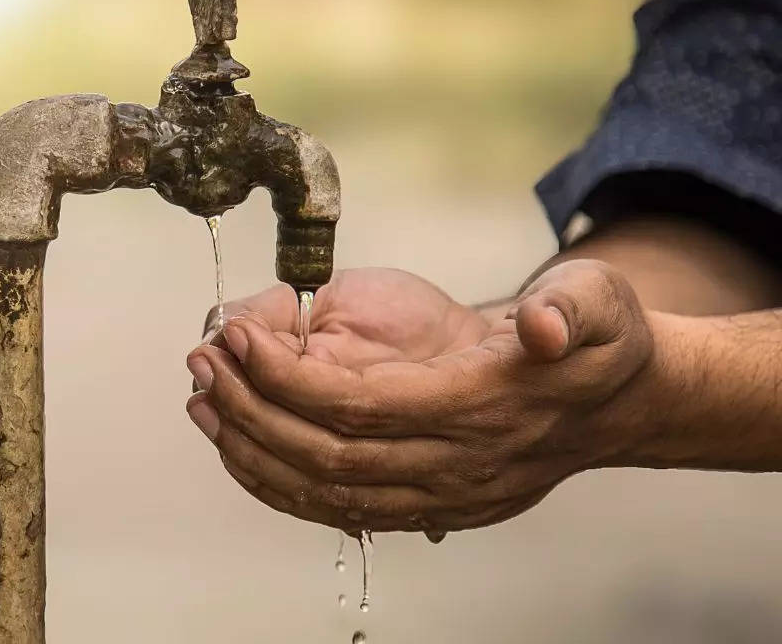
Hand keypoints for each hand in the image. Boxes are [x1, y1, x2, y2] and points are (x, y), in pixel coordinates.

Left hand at [185, 260, 653, 534]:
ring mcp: (441, 495)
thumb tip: (543, 327)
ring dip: (251, 450)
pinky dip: (277, 482)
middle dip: (251, 410)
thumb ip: (573, 309)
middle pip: (328, 455)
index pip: (362, 406)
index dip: (289, 376)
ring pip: (323, 492)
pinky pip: (336, 508)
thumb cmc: (591, 341)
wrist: (610, 405)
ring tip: (201, 400)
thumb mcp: (597, 303)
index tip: (238, 335)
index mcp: (484, 407)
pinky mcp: (428, 507)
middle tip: (202, 362)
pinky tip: (237, 444)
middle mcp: (457, 464)